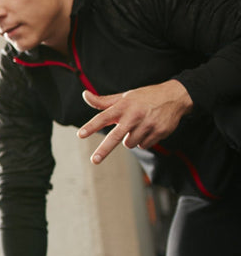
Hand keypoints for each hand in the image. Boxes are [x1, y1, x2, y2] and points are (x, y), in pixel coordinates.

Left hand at [78, 80, 192, 163]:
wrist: (175, 97)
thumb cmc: (144, 97)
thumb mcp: (124, 96)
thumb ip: (103, 101)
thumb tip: (85, 94)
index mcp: (124, 105)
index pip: (104, 117)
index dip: (92, 126)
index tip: (81, 134)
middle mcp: (135, 115)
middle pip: (116, 136)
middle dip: (104, 149)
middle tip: (94, 160)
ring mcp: (148, 124)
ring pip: (129, 143)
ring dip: (130, 139)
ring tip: (137, 127)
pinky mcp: (159, 132)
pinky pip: (143, 145)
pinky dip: (143, 141)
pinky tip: (148, 129)